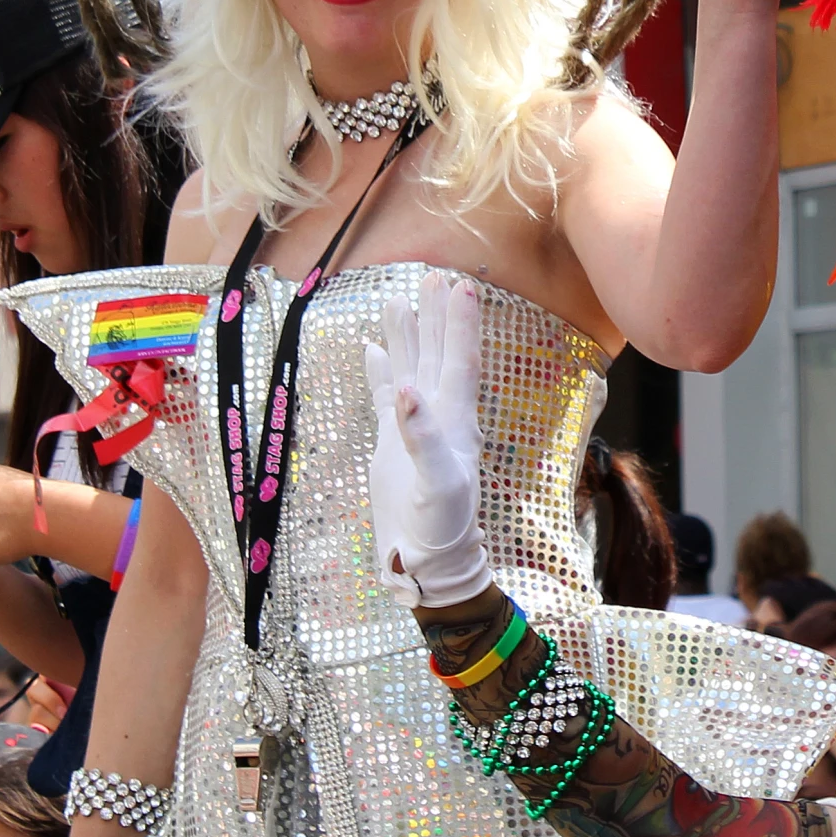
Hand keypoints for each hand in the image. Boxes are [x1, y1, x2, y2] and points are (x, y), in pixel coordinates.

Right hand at [362, 275, 491, 612]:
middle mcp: (438, 417)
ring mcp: (414, 428)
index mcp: (455, 421)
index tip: (461, 287)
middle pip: (437, 356)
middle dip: (436, 318)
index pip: (458, 361)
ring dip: (406, 337)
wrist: (429, 559)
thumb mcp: (437, 482)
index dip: (459, 325)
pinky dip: (380, 373)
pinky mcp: (392, 445)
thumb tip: (405, 389)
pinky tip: (374, 350)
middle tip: (434, 278)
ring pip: (410, 369)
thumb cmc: (442, 525)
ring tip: (398, 301)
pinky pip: (384, 398)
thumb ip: (420, 436)